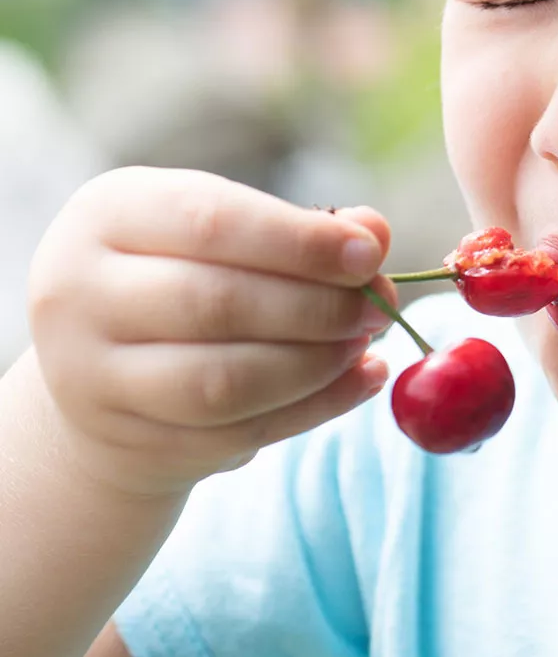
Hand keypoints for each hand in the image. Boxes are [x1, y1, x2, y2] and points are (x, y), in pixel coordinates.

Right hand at [26, 166, 395, 497]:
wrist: (105, 375)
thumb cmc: (184, 278)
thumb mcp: (228, 234)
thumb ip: (300, 231)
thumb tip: (375, 231)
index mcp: (107, 214)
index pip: (211, 222)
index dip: (301, 241)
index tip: (370, 254)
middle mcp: (79, 292)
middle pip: (217, 304)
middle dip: (318, 308)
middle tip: (379, 307)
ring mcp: (93, 377)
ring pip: (225, 381)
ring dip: (317, 364)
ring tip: (365, 345)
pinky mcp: (131, 442)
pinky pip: (239, 434)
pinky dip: (316, 408)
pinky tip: (361, 381)